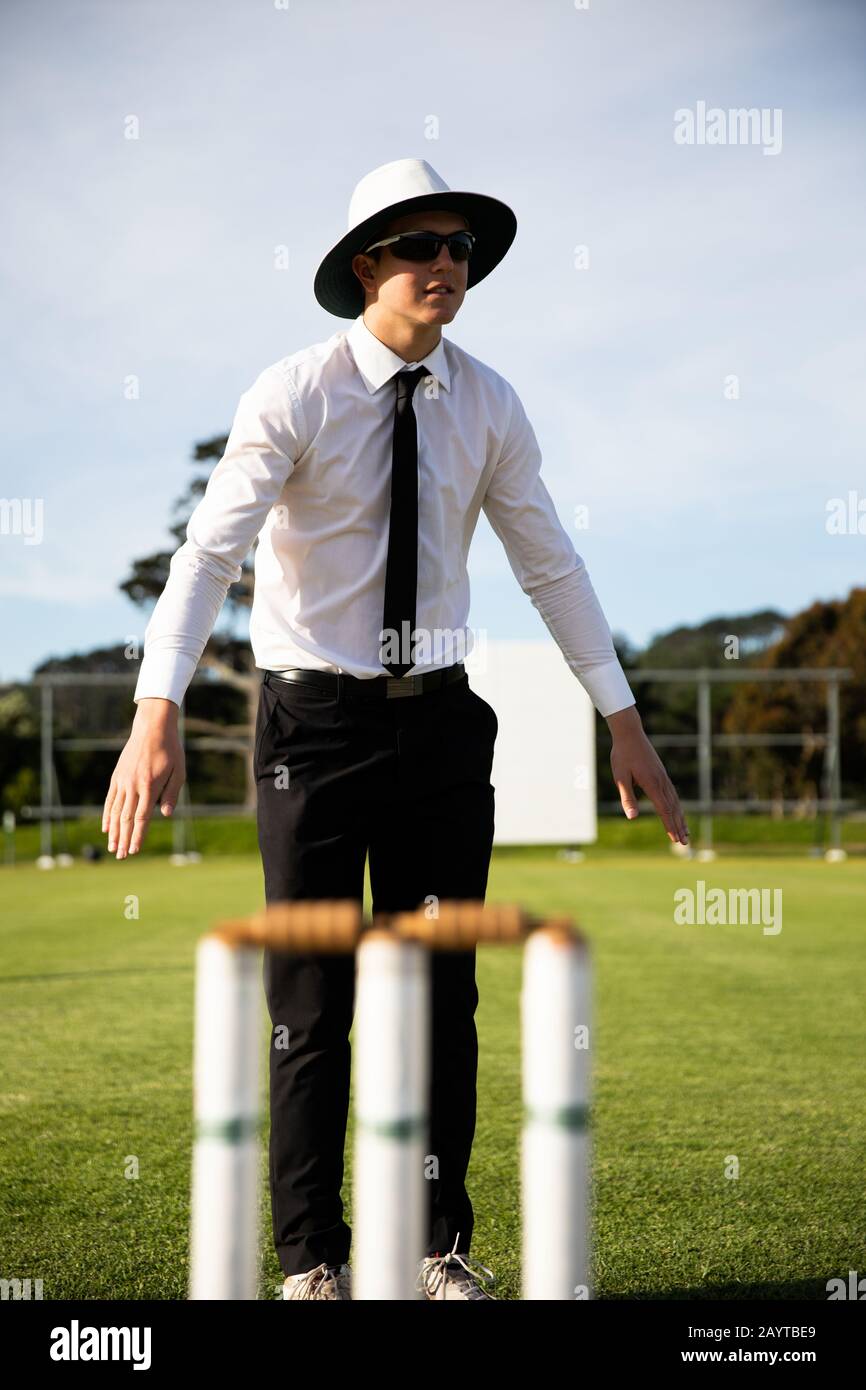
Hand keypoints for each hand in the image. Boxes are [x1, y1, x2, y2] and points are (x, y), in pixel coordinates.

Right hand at [102, 699, 185, 858]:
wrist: (152, 728)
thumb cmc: (170, 750)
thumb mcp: (179, 771)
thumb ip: (172, 793)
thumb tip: (166, 815)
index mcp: (149, 786)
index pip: (141, 817)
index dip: (137, 835)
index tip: (134, 850)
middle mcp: (133, 785)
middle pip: (125, 818)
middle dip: (123, 839)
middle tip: (121, 856)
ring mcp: (123, 781)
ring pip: (115, 811)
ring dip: (113, 832)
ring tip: (112, 848)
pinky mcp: (117, 777)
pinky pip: (110, 800)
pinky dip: (107, 815)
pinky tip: (106, 828)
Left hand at [606, 704, 688, 845]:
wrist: (630, 733)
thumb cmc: (622, 755)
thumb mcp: (620, 777)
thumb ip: (627, 797)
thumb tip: (632, 817)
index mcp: (652, 783)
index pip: (663, 809)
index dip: (669, 825)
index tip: (675, 839)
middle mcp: (661, 781)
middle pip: (673, 808)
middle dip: (679, 826)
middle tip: (685, 843)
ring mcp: (663, 777)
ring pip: (675, 801)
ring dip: (680, 818)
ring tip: (686, 832)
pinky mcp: (661, 774)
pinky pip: (672, 794)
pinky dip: (677, 806)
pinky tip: (677, 812)